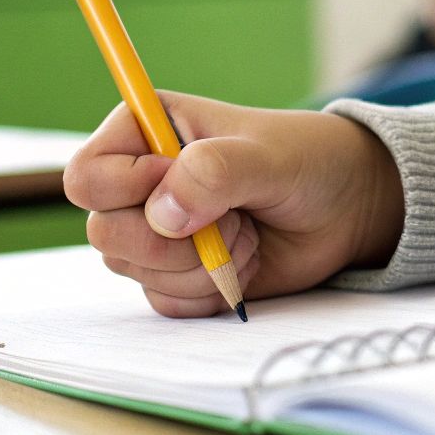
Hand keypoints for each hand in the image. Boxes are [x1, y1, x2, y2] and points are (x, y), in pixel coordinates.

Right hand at [65, 92, 404, 317]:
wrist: (346, 208)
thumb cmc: (308, 162)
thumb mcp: (268, 156)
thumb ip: (215, 172)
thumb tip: (163, 213)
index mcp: (146, 131)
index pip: (87, 175)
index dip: (128, 189)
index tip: (179, 181)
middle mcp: (140, 183)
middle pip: (102, 233)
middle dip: (172, 240)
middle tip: (232, 218)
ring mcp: (155, 232)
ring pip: (133, 272)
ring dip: (198, 266)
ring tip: (246, 233)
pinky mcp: (176, 275)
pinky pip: (165, 303)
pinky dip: (208, 292)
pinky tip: (243, 263)